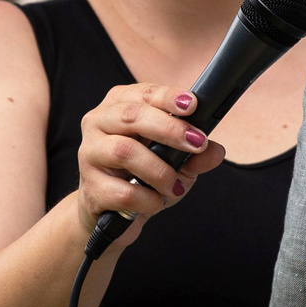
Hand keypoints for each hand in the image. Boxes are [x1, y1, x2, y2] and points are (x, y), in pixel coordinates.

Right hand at [74, 82, 227, 239]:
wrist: (113, 213)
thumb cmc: (143, 176)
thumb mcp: (176, 162)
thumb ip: (195, 155)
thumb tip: (216, 152)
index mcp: (119, 104)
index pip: (144, 93)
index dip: (169, 97)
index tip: (192, 105)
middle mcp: (98, 122)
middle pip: (131, 115)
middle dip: (169, 129)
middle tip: (198, 143)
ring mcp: (89, 154)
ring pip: (124, 152)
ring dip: (160, 170)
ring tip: (175, 186)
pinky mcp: (90, 188)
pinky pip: (125, 191)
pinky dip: (149, 199)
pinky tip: (157, 201)